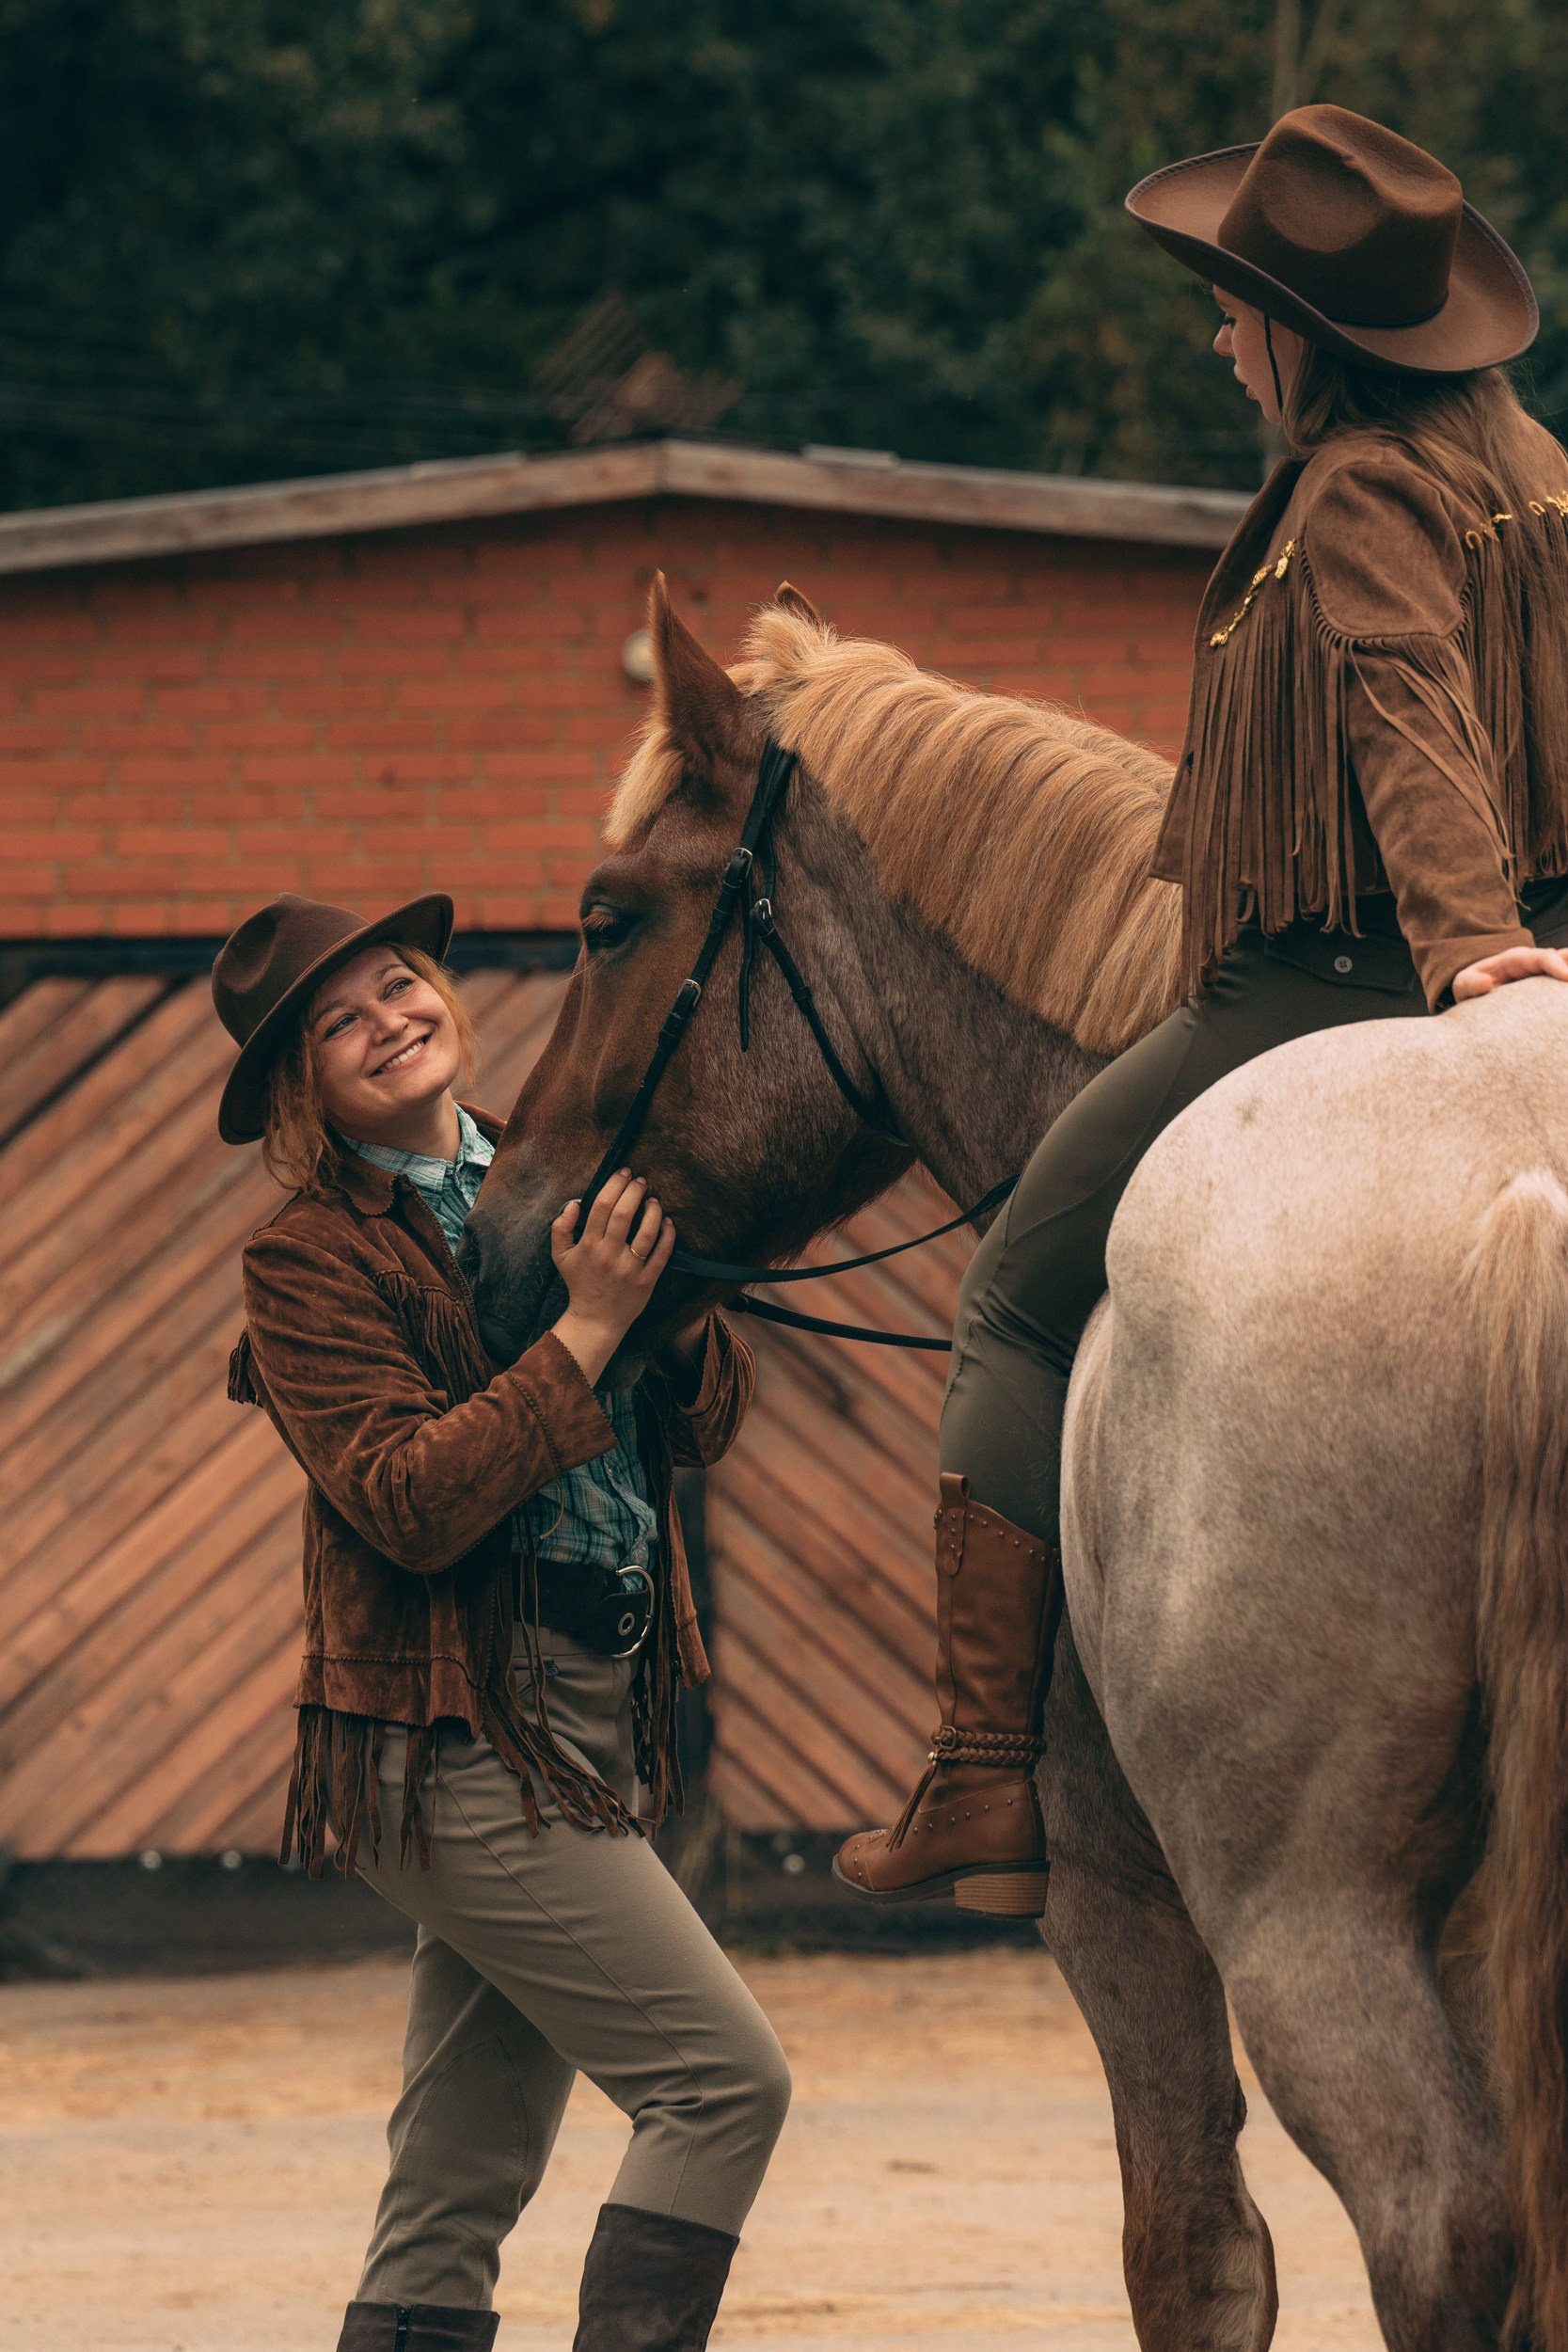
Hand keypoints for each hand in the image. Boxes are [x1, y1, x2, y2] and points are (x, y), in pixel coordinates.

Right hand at [548, 1169, 675, 1385]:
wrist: (595, 1319)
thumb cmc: (579, 1284)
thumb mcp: (560, 1256)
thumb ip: (560, 1228)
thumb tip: (574, 1203)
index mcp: (589, 1245)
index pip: (602, 1206)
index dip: (615, 1184)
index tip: (623, 1173)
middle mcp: (609, 1254)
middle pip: (625, 1213)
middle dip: (635, 1191)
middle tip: (641, 1181)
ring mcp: (629, 1268)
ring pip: (647, 1232)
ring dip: (653, 1211)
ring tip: (654, 1200)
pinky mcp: (647, 1281)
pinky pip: (662, 1254)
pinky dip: (668, 1235)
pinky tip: (668, 1222)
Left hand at [1452, 944, 1567, 999]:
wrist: (1476, 995)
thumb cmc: (1471, 987)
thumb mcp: (1463, 985)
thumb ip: (1469, 984)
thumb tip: (1485, 983)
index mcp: (1516, 959)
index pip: (1539, 957)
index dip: (1554, 964)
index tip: (1567, 977)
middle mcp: (1535, 963)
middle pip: (1562, 958)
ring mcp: (1545, 974)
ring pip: (1566, 968)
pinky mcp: (1548, 987)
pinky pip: (1562, 984)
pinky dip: (1564, 988)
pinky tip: (1565, 1007)